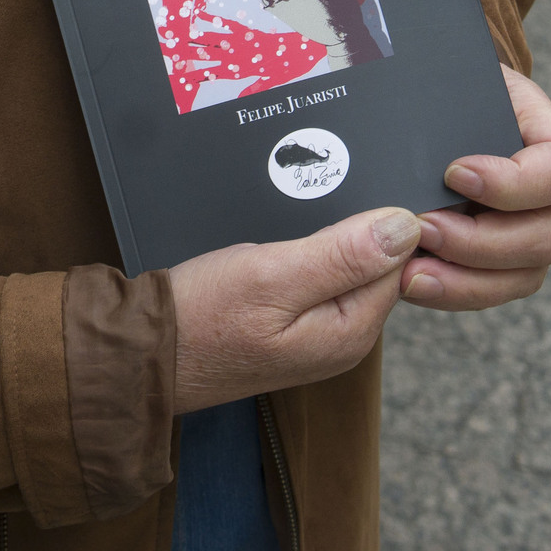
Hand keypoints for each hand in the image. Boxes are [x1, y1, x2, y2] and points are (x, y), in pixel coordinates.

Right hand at [169, 206, 418, 413]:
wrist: (144, 355)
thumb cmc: (200, 319)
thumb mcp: (273, 276)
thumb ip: (343, 255)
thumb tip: (407, 226)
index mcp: (351, 330)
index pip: (399, 260)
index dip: (381, 219)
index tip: (347, 195)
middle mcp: (344, 339)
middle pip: (375, 263)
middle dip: (351, 227)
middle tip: (309, 203)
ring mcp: (319, 334)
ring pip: (345, 265)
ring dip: (326, 237)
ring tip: (290, 219)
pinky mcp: (294, 326)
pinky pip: (319, 277)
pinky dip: (306, 253)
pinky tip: (282, 242)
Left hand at [403, 68, 550, 310]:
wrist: (440, 112)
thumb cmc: (449, 90)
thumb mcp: (455, 77)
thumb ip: (448, 92)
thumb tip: (413, 116)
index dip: (516, 182)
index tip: (454, 173)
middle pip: (547, 235)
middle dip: (481, 241)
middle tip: (422, 226)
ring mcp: (533, 232)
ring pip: (524, 274)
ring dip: (466, 279)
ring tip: (410, 270)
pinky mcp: (504, 263)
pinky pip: (492, 291)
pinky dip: (453, 292)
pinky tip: (409, 282)